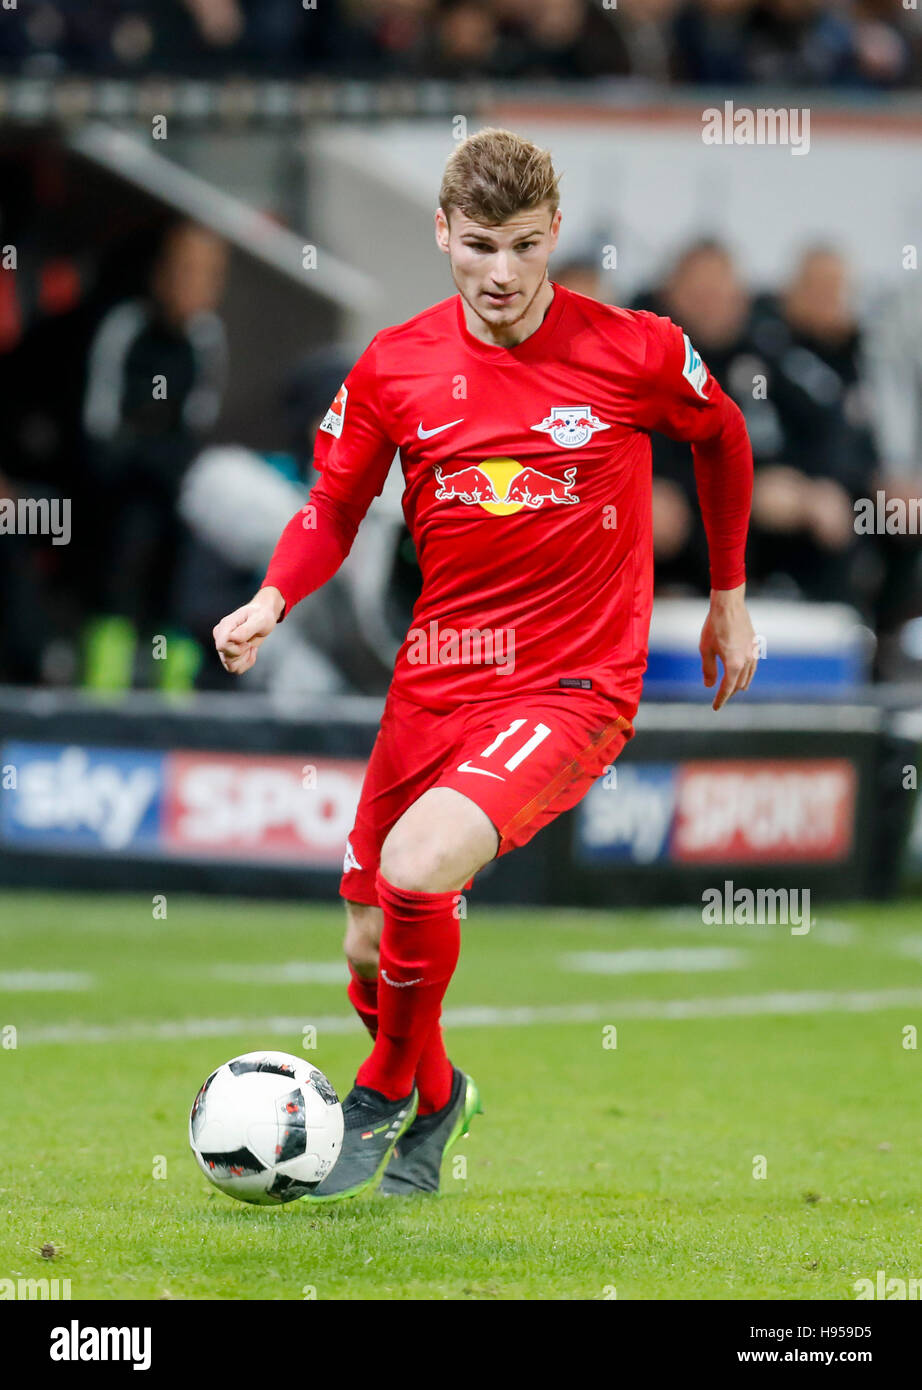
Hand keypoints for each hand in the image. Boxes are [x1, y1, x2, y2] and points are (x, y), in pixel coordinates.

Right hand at [213, 587, 283, 675]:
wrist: (264, 616)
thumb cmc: (262, 615)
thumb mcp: (259, 620)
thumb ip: (246, 629)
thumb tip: (233, 638)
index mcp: (225, 626)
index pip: (222, 646)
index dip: (237, 649)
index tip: (247, 642)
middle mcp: (220, 636)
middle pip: (226, 658)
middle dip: (242, 655)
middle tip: (250, 643)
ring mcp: (224, 645)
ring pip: (230, 666)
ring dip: (245, 660)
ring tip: (251, 647)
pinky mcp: (229, 653)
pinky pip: (235, 668)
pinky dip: (246, 663)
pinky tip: (251, 652)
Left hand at [699, 584, 758, 710]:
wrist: (729, 606)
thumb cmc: (714, 626)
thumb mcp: (705, 649)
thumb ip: (708, 669)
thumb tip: (709, 686)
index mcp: (734, 664)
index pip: (727, 688)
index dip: (720, 699)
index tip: (715, 708)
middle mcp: (746, 661)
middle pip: (739, 684)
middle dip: (729, 693)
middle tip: (720, 699)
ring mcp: (753, 653)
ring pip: (748, 676)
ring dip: (740, 685)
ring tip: (734, 690)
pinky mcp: (755, 646)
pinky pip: (752, 666)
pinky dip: (747, 674)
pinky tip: (742, 673)